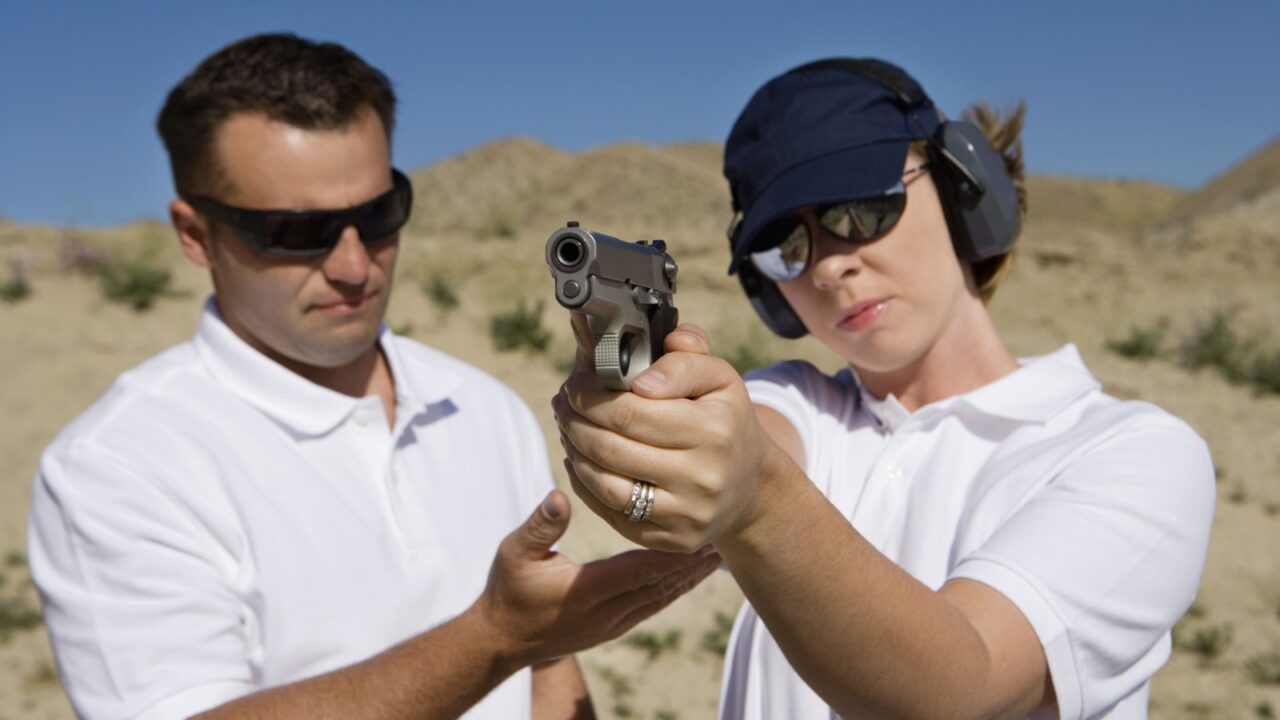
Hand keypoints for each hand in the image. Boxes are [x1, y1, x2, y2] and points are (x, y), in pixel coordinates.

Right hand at [473, 489, 719, 670]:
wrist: (501, 641)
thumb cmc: (508, 590)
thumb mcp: (514, 552)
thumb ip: (540, 525)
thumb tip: (560, 497)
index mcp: (585, 592)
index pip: (639, 570)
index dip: (671, 552)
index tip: (698, 531)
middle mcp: (604, 612)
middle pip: (659, 586)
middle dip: (692, 564)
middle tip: (723, 540)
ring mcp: (611, 624)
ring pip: (660, 599)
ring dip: (689, 579)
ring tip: (718, 557)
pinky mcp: (612, 629)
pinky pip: (651, 608)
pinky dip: (674, 590)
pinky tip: (690, 577)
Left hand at [553, 322, 786, 551]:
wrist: (750, 487)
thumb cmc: (725, 422)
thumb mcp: (719, 378)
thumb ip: (685, 357)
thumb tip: (641, 378)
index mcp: (714, 431)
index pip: (630, 413)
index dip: (591, 397)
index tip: (576, 383)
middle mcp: (702, 478)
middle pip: (611, 448)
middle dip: (575, 421)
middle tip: (562, 403)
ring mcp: (686, 515)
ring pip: (605, 484)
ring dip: (574, 451)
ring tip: (567, 428)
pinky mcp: (670, 540)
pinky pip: (610, 512)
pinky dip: (584, 484)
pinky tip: (578, 460)